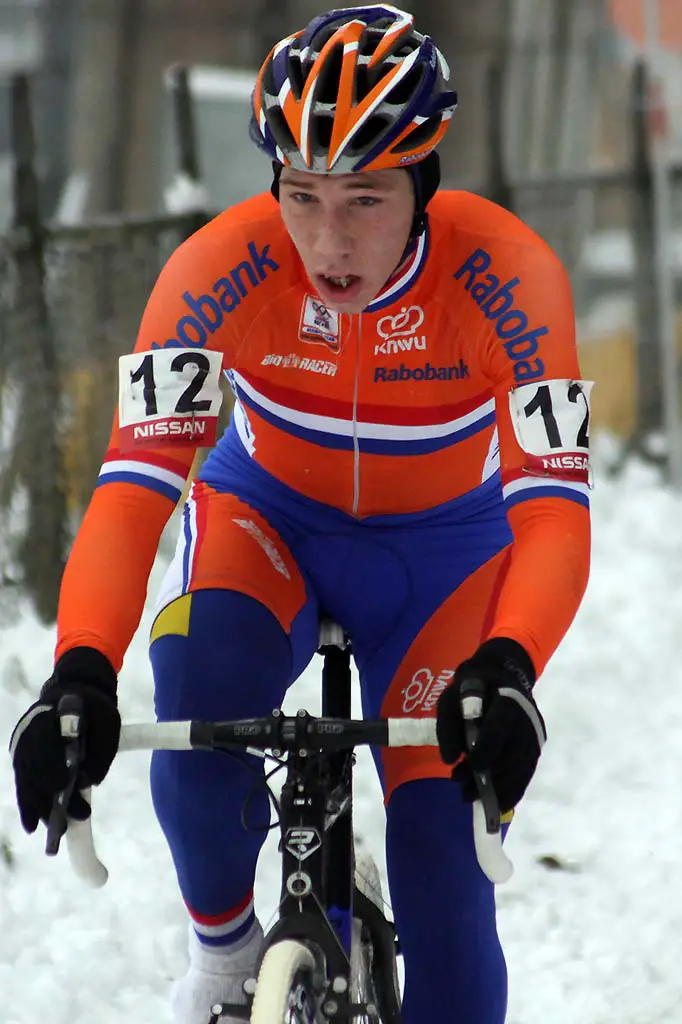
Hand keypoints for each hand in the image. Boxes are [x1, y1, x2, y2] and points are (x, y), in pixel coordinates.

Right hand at [9, 647, 120, 833]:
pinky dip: (29, 804)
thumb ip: (102, 750)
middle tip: (68, 822)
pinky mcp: (23, 757)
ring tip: (53, 831)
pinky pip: (24, 783)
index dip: (52, 768)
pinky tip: (33, 825)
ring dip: (39, 807)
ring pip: (27, 781)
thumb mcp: (108, 721)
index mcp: (47, 717)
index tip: (65, 786)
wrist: (76, 690)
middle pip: (34, 770)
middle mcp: (28, 733)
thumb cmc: (94, 707)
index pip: (43, 746)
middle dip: (50, 798)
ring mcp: (22, 746)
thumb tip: (89, 782)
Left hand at [436, 638, 545, 813]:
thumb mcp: (451, 697)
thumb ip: (448, 725)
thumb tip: (449, 760)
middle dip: (486, 777)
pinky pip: (525, 776)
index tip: (470, 767)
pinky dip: (511, 792)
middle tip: (461, 789)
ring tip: (469, 796)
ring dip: (495, 789)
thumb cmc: (471, 688)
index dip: (486, 751)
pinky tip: (494, 804)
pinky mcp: (535, 749)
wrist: (502, 676)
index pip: (499, 730)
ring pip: (518, 770)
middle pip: (510, 756)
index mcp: (507, 702)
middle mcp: (526, 721)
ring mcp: (534, 737)